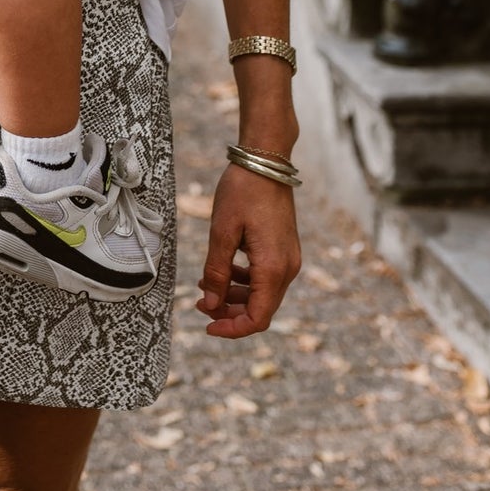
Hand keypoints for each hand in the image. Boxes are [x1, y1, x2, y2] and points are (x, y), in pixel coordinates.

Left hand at [195, 163, 300, 337]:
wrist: (266, 161)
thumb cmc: (243, 191)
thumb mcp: (222, 231)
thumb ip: (217, 271)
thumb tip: (211, 305)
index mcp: (273, 268)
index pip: (258, 318)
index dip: (232, 329)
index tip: (207, 326)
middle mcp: (288, 269)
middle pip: (260, 309)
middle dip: (229, 313)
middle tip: (200, 304)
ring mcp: (288, 259)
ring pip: (262, 294)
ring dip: (235, 297)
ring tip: (205, 286)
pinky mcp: (284, 249)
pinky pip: (265, 277)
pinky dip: (244, 281)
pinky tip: (223, 270)